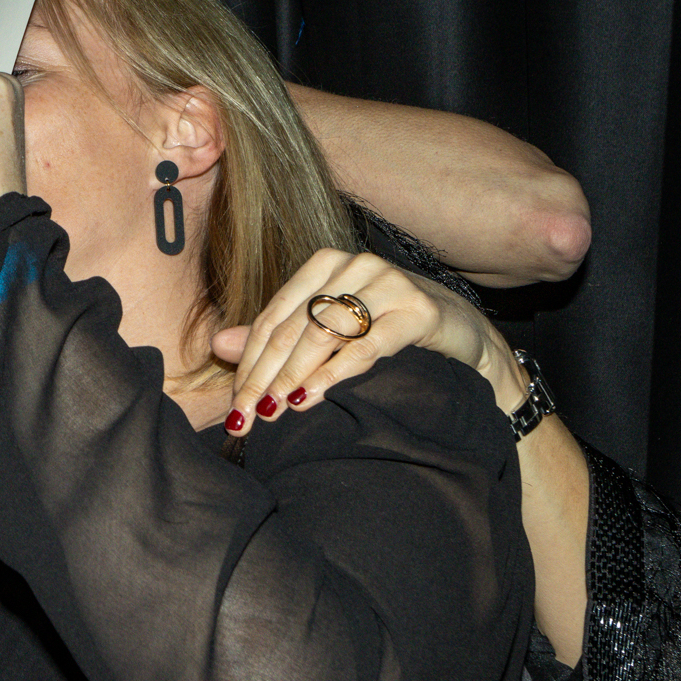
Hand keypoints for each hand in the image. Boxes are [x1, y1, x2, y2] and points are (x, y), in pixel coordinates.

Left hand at [213, 248, 522, 435]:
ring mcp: (388, 283)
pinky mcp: (418, 310)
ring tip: (275, 409)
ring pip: (325, 333)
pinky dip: (335, 372)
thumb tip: (221, 345)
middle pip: (294, 327)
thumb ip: (278, 335)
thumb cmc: (387, 329)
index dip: (249, 362)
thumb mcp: (329, 330)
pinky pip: (366, 345)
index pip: (274, 317)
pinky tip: (313, 396)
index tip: (235, 405)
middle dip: (265, 375)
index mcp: (324, 264)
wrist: (460, 333)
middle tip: (247, 416)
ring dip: (294, 375)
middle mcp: (354, 265)